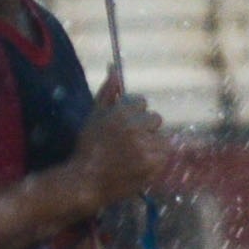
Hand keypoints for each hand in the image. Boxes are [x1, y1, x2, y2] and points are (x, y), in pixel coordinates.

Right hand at [71, 73, 169, 209]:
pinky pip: (163, 156)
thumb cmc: (88, 147)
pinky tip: (138, 164)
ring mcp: (145, 148)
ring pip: (161, 138)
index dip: (134, 114)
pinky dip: (154, 160)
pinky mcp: (152, 166)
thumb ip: (107, 91)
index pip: (142, 103)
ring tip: (134, 155)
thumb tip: (114, 67)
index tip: (123, 126)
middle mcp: (135, 128)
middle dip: (145, 128)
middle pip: (155, 119)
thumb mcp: (94, 114)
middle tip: (129, 142)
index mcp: (121, 112)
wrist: (86, 181)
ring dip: (151, 144)